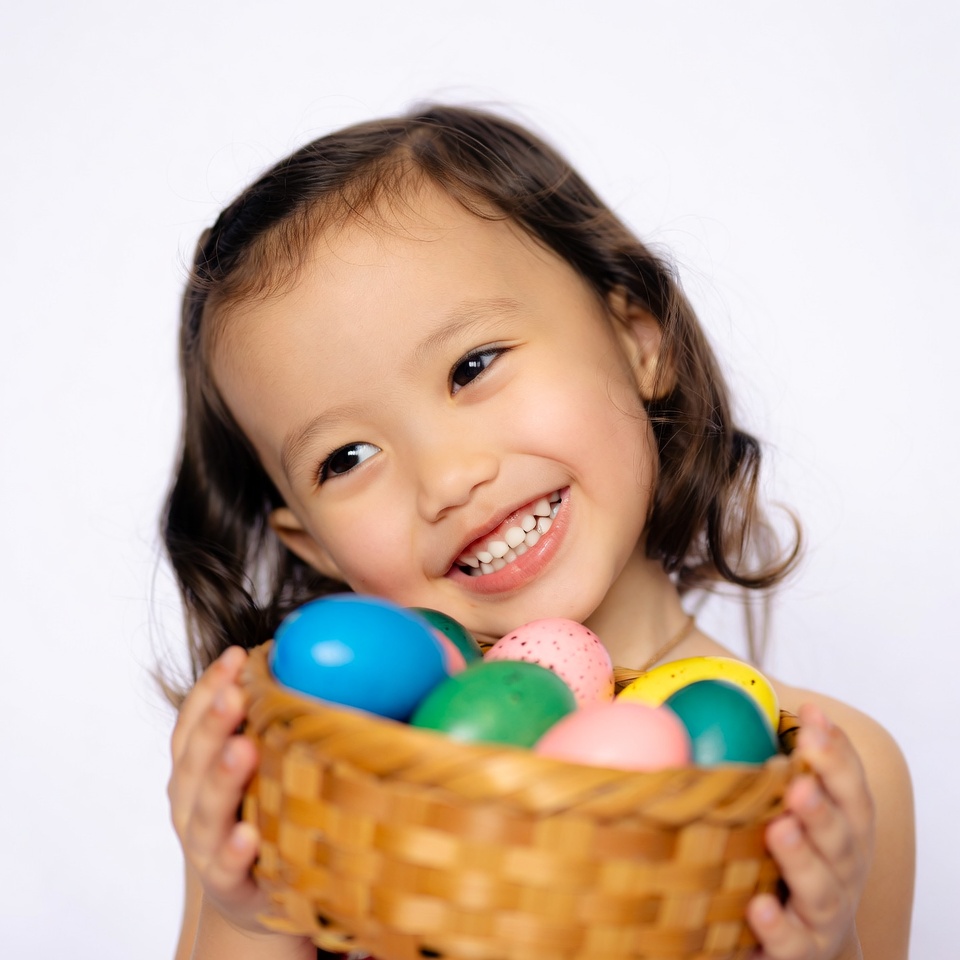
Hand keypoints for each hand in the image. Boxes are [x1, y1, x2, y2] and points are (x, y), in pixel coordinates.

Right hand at [168, 646, 268, 933]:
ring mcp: (204, 843)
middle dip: (215, 723)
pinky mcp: (227, 883)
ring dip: (223, 778)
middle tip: (236, 692)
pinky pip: (227, 866)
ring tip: (244, 749)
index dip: (210, 686)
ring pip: (206, 808)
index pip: (193, 719)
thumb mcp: (261, 763)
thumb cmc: (259, 810)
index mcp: (196, 766)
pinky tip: (249, 834)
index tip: (237, 654)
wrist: (248, 893)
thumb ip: (274, 722)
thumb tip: (324, 663)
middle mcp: (190, 800)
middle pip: (196, 758)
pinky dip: (234, 850)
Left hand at [747, 703, 873, 959]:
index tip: (810, 720)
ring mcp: (824, 911)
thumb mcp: (789, 803)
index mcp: (845, 826)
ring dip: (802, 859)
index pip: (850, 787)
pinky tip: (758, 908)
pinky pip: (792, 942)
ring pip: (821, 887)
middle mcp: (843, 867)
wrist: (806, 940)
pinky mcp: (800, 950)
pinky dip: (778, 926)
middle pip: (841, 836)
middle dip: (822, 807)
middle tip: (798, 784)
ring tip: (779, 831)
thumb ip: (770, 754)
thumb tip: (724, 684)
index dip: (835, 754)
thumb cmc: (791, 854)